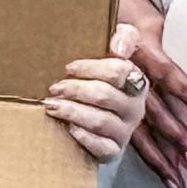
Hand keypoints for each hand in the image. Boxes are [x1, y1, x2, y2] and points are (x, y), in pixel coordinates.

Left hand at [45, 24, 148, 162]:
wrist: (90, 108)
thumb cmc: (97, 75)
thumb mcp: (109, 48)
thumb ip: (123, 36)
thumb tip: (119, 48)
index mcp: (135, 81)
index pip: (120, 71)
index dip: (92, 68)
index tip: (69, 67)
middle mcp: (134, 108)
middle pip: (106, 96)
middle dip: (76, 90)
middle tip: (54, 88)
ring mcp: (125, 131)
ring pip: (101, 121)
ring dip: (73, 111)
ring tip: (51, 105)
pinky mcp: (113, 151)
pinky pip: (103, 148)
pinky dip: (84, 137)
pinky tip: (68, 127)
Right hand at [121, 0, 186, 187]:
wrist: (97, 15)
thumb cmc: (132, 20)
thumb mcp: (149, 21)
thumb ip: (170, 37)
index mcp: (136, 46)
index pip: (161, 69)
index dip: (181, 88)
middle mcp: (122, 72)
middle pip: (149, 106)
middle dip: (172, 133)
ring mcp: (113, 91)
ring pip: (136, 125)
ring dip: (159, 153)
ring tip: (177, 177)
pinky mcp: (110, 106)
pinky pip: (126, 133)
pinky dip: (145, 155)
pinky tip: (160, 173)